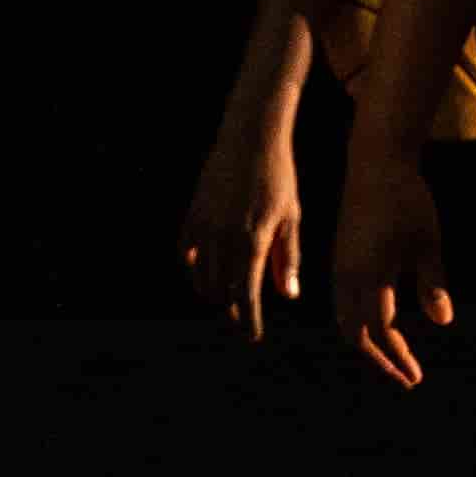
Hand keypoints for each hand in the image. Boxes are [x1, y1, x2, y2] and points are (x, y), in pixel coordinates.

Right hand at [181, 128, 305, 341]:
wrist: (249, 139)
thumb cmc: (279, 179)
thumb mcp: (292, 218)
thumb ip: (288, 259)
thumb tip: (288, 296)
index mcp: (252, 242)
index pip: (246, 295)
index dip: (248, 321)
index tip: (253, 337)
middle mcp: (222, 238)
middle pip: (221, 291)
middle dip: (232, 308)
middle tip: (243, 318)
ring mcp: (202, 227)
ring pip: (200, 277)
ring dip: (214, 292)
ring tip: (227, 298)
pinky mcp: (190, 216)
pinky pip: (183, 254)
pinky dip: (192, 270)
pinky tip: (205, 275)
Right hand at [332, 155, 451, 387]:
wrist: (375, 162)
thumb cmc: (408, 199)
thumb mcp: (427, 241)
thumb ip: (433, 283)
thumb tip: (441, 322)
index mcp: (368, 275)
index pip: (380, 331)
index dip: (397, 357)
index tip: (415, 377)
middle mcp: (346, 275)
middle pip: (356, 333)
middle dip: (380, 359)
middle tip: (406, 376)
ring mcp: (340, 266)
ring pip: (346, 319)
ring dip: (368, 342)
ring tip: (394, 357)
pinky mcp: (341, 257)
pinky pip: (344, 302)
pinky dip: (359, 322)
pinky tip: (380, 324)